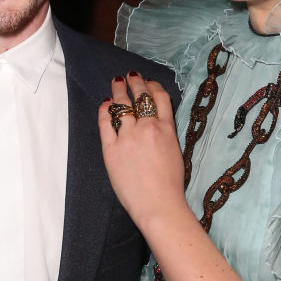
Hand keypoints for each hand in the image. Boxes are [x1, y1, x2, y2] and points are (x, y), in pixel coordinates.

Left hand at [97, 72, 185, 227]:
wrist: (158, 204)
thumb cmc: (170, 185)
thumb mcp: (175, 151)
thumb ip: (165, 133)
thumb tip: (156, 122)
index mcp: (167, 129)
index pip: (160, 98)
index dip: (153, 86)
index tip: (149, 82)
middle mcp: (148, 128)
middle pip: (140, 97)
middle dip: (136, 83)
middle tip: (131, 76)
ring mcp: (128, 137)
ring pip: (122, 105)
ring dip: (119, 91)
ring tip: (117, 82)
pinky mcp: (111, 148)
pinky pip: (105, 122)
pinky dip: (105, 110)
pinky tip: (105, 104)